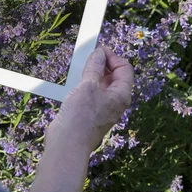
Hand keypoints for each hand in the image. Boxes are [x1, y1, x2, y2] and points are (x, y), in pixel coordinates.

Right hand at [25, 47, 133, 191]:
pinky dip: (84, 84)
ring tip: (80, 67)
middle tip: (88, 56)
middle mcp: (115, 101)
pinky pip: (91, 93)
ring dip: (91, 74)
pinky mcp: (90, 112)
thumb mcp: (88, 86)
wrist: (67, 143)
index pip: (124, 69)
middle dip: (102, 64)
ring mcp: (102, 108)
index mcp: (121, 95)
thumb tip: (99, 53)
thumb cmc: (81, 116)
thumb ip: (94, 67)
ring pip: (101, 84)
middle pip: (114, 76)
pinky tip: (73, 81)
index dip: (112, 56)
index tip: (97, 49)